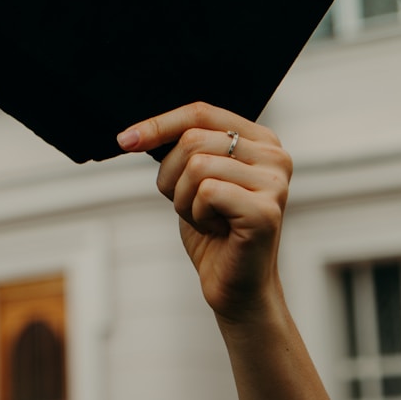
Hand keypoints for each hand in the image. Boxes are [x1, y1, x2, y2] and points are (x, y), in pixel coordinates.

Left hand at [117, 103, 292, 324]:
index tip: (125, 140)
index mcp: (260, 139)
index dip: (159, 124)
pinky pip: (206, 192)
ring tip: (207, 218)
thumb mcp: (195, 178)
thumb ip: (184, 148)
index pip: (201, 112)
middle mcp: (275, 155)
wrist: (235, 287)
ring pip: (196, 165)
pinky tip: (218, 231)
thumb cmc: (215, 232)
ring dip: (184, 199)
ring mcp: (274, 183)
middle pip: (194, 139)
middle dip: (172, 176)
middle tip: (188, 205)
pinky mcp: (265, 211)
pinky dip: (197, 215)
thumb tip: (136, 133)